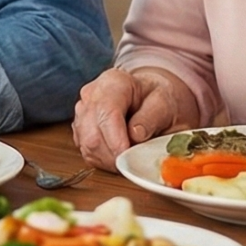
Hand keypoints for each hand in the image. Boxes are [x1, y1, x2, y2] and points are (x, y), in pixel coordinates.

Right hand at [70, 67, 200, 168]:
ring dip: (109, 160)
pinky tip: (119, 156)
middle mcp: (91, 95)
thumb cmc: (157, 99)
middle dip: (113, 154)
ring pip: (87, 145)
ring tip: (130, 159)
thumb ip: (151, 117)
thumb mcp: (165, 104)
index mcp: (113, 82)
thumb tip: (135, 135)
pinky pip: (86, 151)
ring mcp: (82, 112)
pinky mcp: (80, 129)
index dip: (115, 139)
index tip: (128, 156)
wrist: (150, 99)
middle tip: (134, 162)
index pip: (106, 112)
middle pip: (92, 133)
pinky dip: (104, 161)